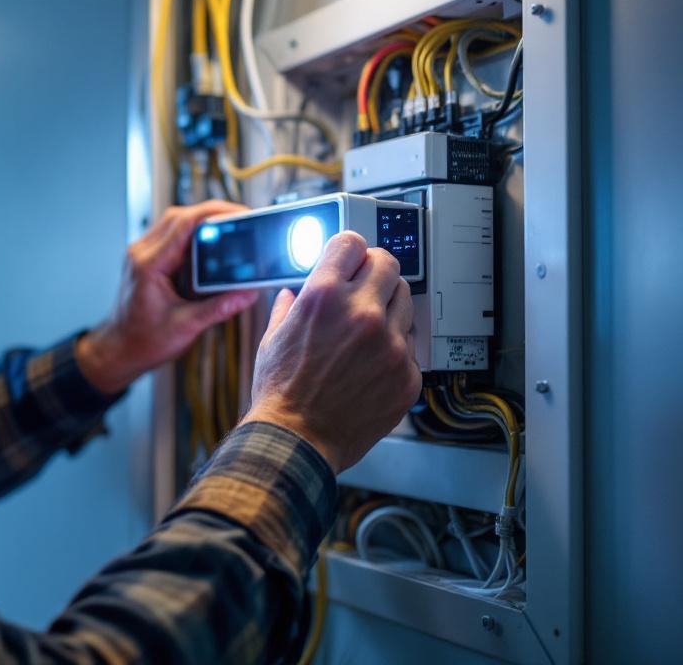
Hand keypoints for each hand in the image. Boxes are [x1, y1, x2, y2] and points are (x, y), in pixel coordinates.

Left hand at [76, 201, 260, 394]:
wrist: (119, 350)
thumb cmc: (141, 341)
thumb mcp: (185, 326)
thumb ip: (218, 308)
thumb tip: (246, 293)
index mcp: (149, 266)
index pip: (184, 224)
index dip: (215, 214)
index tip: (240, 214)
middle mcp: (141, 254)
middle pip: (180, 216)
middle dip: (213, 214)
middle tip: (241, 219)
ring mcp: (142, 254)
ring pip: (175, 223)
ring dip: (202, 223)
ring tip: (229, 230)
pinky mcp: (147, 259)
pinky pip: (171, 236)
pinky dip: (192, 235)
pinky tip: (209, 244)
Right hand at [242, 232, 420, 473]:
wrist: (296, 440)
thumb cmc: (280, 394)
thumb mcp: (272, 339)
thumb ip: (288, 308)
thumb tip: (293, 294)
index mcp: (324, 296)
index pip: (352, 243)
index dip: (349, 250)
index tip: (351, 259)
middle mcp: (362, 313)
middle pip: (388, 264)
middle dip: (374, 273)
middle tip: (365, 290)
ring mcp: (389, 344)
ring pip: (405, 302)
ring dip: (388, 310)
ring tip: (366, 334)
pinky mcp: (406, 373)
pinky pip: (410, 346)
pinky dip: (394, 351)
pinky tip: (372, 365)